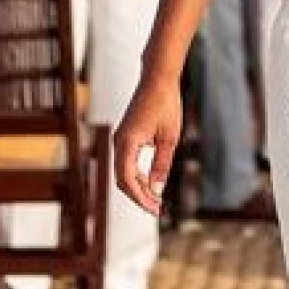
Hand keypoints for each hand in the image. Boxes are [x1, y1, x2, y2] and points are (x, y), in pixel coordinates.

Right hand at [113, 74, 182, 216]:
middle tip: (157, 209)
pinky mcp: (126, 136)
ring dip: (138, 186)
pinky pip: (127, 162)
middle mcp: (119, 142)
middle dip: (139, 196)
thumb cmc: (166, 104)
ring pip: (123, 172)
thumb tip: (156, 187)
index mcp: (127, 143)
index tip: (155, 209)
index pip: (127, 180)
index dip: (140, 197)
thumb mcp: (170, 137)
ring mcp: (120, 139)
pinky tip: (150, 182)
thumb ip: (161, 163)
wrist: (158, 79)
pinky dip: (137, 174)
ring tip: (156, 199)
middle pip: (122, 179)